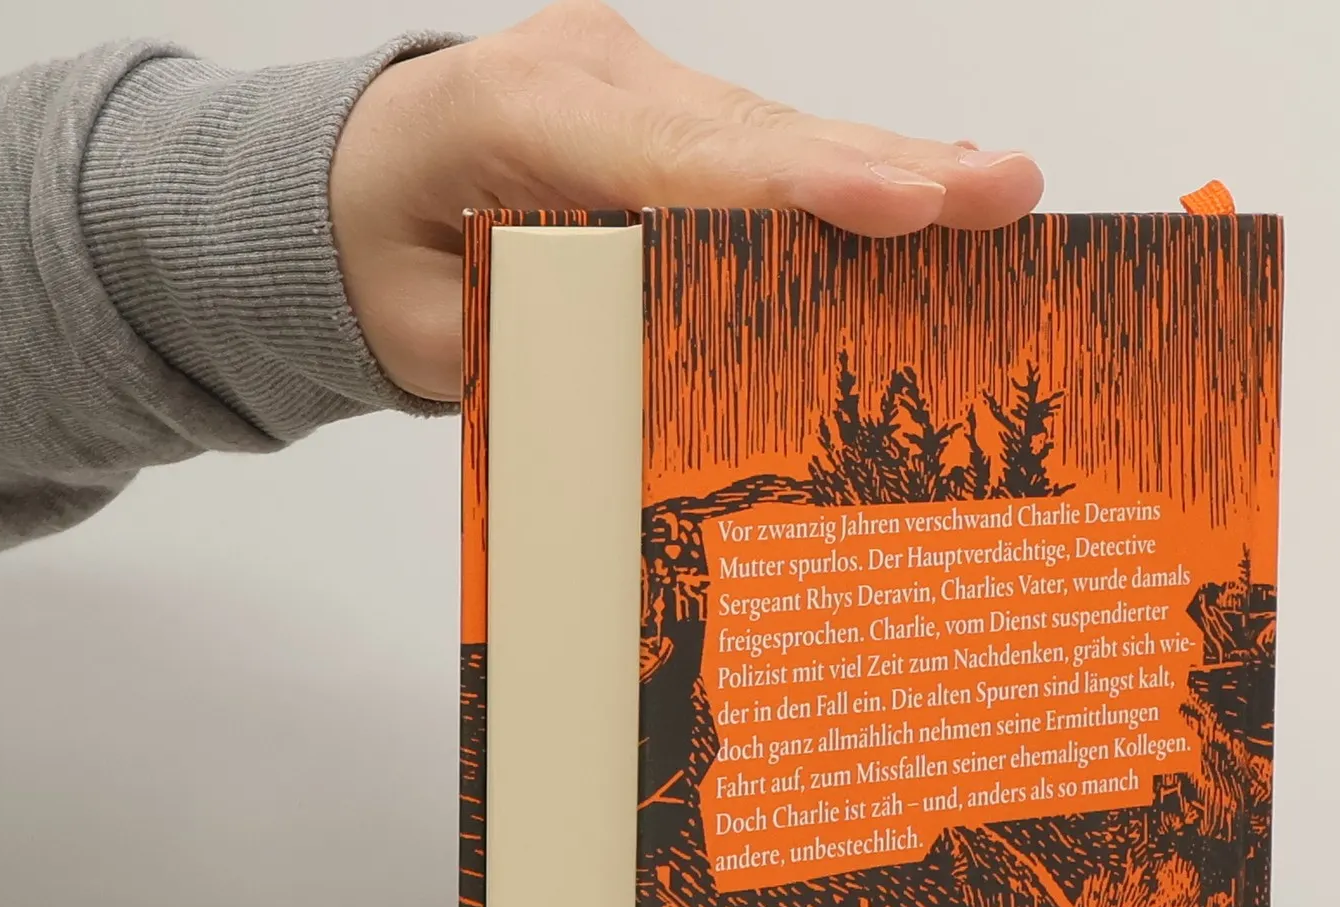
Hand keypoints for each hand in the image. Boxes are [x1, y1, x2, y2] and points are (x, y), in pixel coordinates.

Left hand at [329, 0, 1044, 400]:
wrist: (340, 187)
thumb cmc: (372, 262)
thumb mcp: (429, 335)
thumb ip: (528, 355)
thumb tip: (650, 398)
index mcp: (514, 114)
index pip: (674, 162)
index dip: (794, 189)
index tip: (897, 206)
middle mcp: (586, 75)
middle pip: (753, 134)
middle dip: (882, 171)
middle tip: (1000, 191)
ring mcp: (628, 78)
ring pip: (772, 133)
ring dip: (888, 171)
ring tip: (999, 193)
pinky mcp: (658, 102)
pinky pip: (762, 142)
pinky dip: (846, 174)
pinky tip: (936, 187)